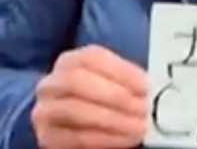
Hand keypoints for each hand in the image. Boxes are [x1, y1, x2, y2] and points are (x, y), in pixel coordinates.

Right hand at [32, 45, 148, 148]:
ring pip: (74, 110)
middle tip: (143, 107)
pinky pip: (76, 137)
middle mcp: (52, 83)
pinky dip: (105, 138)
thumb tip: (150, 88)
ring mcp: (46, 111)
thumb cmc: (99, 101)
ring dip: (112, 119)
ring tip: (139, 126)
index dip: (121, 70)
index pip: (92, 57)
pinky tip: (126, 139)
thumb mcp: (109, 85)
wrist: (74, 126)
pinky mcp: (48, 137)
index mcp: (69, 62)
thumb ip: (125, 83)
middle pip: (77, 80)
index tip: (145, 85)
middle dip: (114, 94)